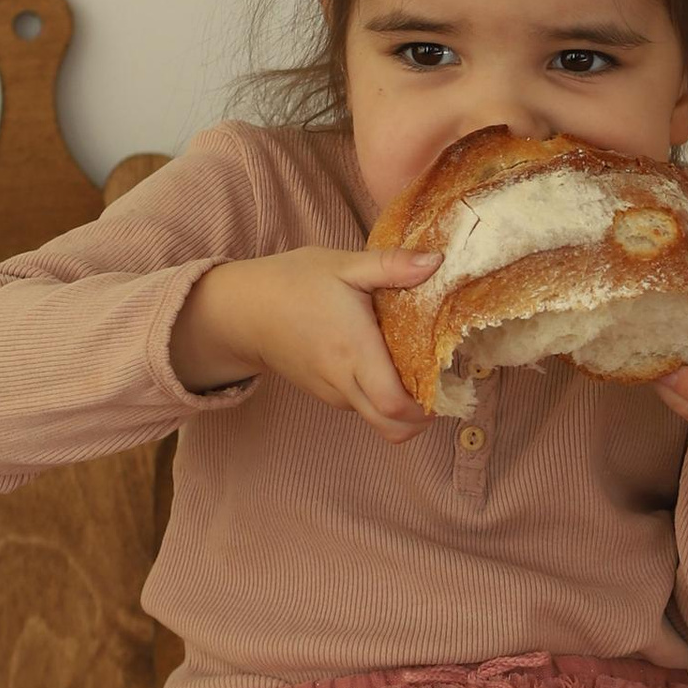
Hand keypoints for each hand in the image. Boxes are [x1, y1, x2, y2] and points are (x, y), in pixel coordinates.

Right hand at [170, 247, 438, 444]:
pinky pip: (360, 407)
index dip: (426, 408)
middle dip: (421, 420)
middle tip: (440, 390)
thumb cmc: (293, 282)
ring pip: (376, 420)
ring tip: (416, 372)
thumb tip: (438, 261)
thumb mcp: (344, 265)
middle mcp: (343, 381)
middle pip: (390, 427)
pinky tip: (386, 367)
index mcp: (353, 350)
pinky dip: (379, 399)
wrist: (242, 309)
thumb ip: (391, 265)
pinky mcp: (323, 394)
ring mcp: (331, 393)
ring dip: (401, 409)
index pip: (394, 404)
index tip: (446, 386)